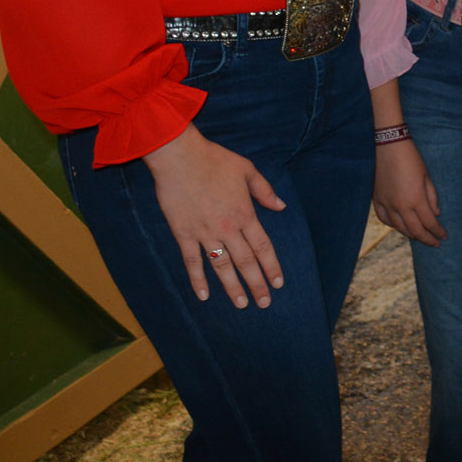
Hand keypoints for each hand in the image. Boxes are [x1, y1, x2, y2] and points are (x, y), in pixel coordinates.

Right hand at [142, 123, 285, 307]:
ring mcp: (205, 232)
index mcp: (245, 214)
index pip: (263, 247)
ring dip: (232, 287)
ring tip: (241, 304)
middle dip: (257, 284)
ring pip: (222, 266)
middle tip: (264, 303)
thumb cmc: (215, 160)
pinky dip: (197, 279)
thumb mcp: (247, 170)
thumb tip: (281, 206)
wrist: (180, 157)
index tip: (279, 283)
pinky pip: (192, 261)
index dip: (272, 267)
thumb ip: (264, 191)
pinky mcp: (184, 233)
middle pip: (246, 262)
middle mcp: (228, 228)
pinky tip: (203, 296)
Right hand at [373, 137, 445, 245]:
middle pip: (415, 230)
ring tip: (420, 236)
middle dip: (427, 239)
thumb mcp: (427, 177)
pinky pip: (385, 219)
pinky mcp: (376, 200)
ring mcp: (387, 204)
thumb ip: (432, 197)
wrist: (389, 146)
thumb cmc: (412, 159)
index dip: (438, 232)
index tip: (444, 237)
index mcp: (416, 199)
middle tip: (435, 243)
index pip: (429, 223)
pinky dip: (393, 225)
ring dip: (411, 234)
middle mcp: (400, 206)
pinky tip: (400, 226)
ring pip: (399, 228)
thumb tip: (436, 214)